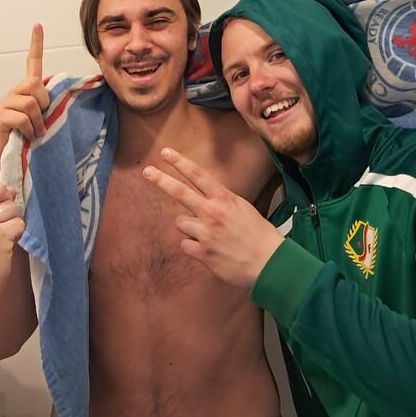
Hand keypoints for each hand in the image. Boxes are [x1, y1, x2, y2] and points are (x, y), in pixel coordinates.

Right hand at [0, 23, 49, 157]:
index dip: (35, 44)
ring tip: (35, 133)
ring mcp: (4, 103)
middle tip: (41, 123)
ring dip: (38, 122)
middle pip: (35, 85)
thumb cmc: (33, 141)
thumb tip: (67, 95)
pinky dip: (30, 129)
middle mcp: (13, 93)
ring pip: (30, 103)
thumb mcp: (46, 118)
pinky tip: (27, 137)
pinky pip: (22, 117)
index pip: (32, 63)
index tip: (37, 25)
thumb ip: (50, 104)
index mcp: (26, 90)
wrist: (16, 163)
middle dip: (44, 104)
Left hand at [143, 147, 283, 288]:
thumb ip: (221, 200)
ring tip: (209, 235)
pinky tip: (209, 250)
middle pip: (179, 191)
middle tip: (147, 172)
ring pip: (180, 222)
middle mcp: (212, 212)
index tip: (165, 153)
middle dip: (161, 180)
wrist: (269, 263)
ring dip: (189, 227)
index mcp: (224, 199)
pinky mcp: (202, 252)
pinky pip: (185, 244)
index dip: (180, 162)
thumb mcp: (242, 208)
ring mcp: (205, 233)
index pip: (197, 175)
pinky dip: (193, 246)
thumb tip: (204, 196)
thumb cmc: (258, 234)